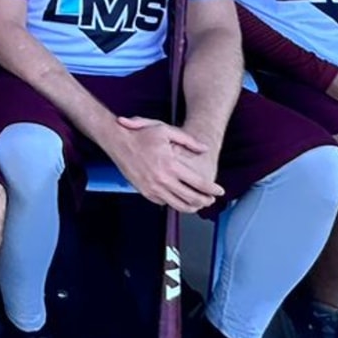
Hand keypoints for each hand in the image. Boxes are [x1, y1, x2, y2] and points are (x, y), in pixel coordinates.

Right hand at [106, 117, 222, 212]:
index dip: (212, 189)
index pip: (198, 183)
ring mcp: (152, 188)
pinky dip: (173, 203)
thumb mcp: (166, 131)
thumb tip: (205, 149)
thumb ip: (188, 141)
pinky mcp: (144, 191)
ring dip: (191, 207)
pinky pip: (162, 202)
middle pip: (190, 198)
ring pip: (177, 205)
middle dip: (205, 201)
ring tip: (198, 204)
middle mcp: (162, 179)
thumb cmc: (141, 134)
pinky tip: (178, 198)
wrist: (117, 141)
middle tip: (211, 200)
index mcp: (170, 165)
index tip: (220, 191)